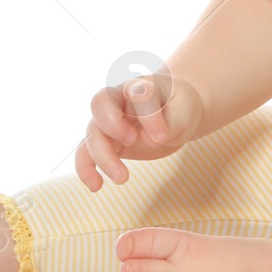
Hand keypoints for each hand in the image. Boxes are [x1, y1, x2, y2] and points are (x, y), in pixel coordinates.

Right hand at [74, 72, 203, 191]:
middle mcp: (119, 100)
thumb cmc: (179, 106)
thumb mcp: (186, 110)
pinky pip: (86, 153)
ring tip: (123, 178)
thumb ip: (172, 122)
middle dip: (113, 125)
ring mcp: (109, 121)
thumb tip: (149, 140)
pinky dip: (86, 169)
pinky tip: (95, 186)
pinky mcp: (106, 142)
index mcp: (141, 86)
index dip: (148, 115)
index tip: (162, 136)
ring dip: (102, 157)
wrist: (174, 112)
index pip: (138, 94)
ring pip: (93, 133)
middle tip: (133, 141)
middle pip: (100, 104)